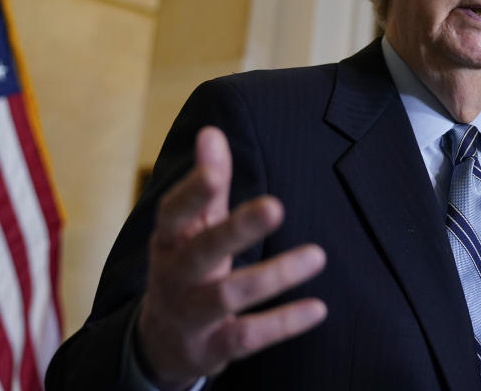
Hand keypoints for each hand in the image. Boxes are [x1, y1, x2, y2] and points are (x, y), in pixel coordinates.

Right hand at [136, 126, 327, 389]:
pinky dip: (282, 323)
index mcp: (169, 241)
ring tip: (318, 255)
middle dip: (235, 230)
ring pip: (227, 296)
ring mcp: (189, 315)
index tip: (216, 171)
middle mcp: (173, 277)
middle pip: (201, 252)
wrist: (162, 343)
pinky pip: (246, 338)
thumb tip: (211, 131)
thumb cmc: (187, 267)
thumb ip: (207, 183)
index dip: (193, 192)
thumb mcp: (193, 227)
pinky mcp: (209, 349)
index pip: (174, 213)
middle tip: (275, 206)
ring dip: (274, 276)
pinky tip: (318, 308)